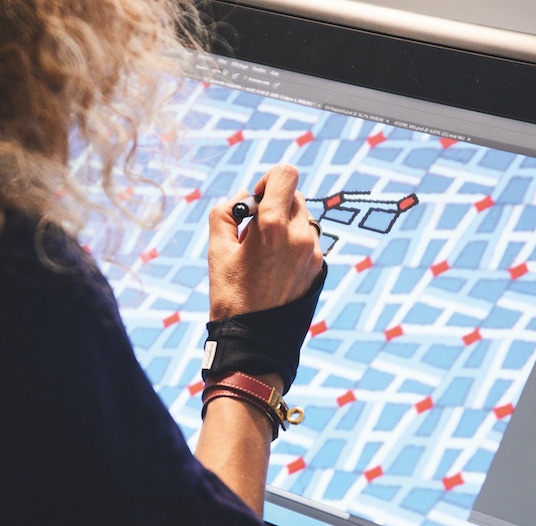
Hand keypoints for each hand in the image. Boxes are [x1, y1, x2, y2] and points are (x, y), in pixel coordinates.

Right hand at [208, 164, 323, 319]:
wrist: (254, 341)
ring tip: (263, 254)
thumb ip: (226, 212)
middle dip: (273, 206)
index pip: (285, 174)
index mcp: (273, 225)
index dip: (268, 180)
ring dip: (284, 225)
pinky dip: (293, 244)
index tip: (257, 200)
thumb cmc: (231, 296)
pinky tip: (275, 268)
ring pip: (302, 218)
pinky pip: (308, 240)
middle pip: (294, 196)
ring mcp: (313, 252)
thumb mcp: (216, 250)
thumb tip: (244, 198)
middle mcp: (300, 234)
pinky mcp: (319, 267)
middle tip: (253, 233)